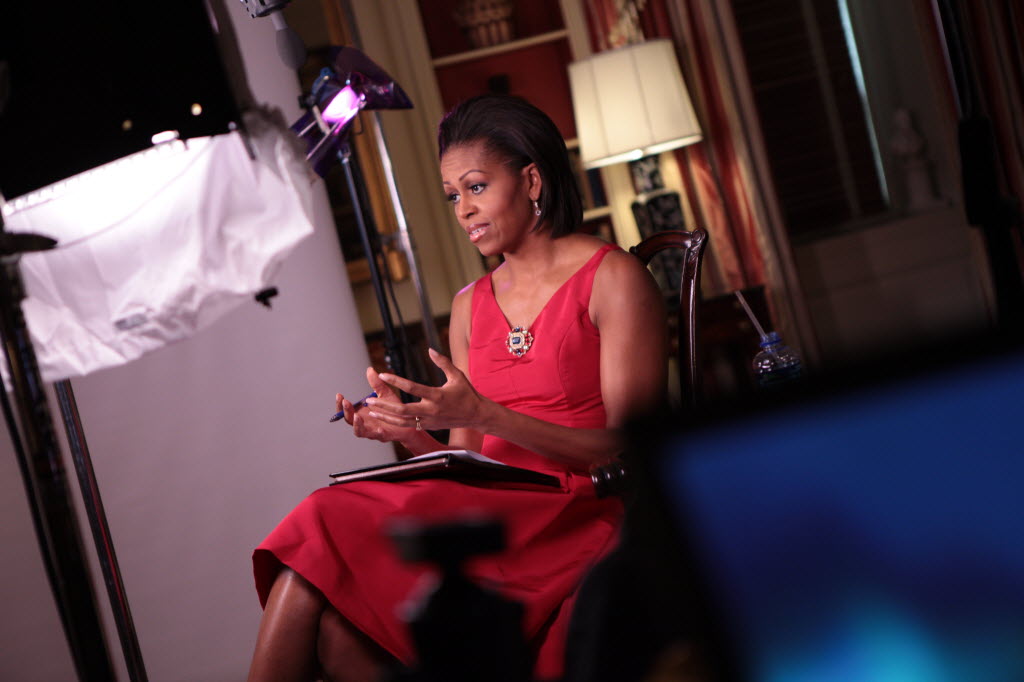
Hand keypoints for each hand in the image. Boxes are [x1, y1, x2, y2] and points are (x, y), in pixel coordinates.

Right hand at [336, 366, 416, 442]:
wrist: (409, 422)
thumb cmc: (394, 409)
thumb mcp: (385, 394)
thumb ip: (377, 384)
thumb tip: (370, 369)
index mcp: (361, 412)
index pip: (346, 410)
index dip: (340, 404)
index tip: (339, 395)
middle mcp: (364, 422)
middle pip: (349, 420)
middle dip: (346, 411)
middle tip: (346, 403)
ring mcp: (372, 430)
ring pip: (359, 431)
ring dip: (356, 424)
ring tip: (357, 416)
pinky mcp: (383, 436)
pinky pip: (378, 436)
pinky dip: (377, 433)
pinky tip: (379, 429)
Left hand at [366, 348, 485, 431]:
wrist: (476, 416)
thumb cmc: (467, 393)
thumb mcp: (457, 375)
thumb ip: (443, 362)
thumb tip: (430, 350)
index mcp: (437, 395)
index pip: (412, 387)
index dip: (396, 381)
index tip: (383, 375)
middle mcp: (431, 410)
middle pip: (402, 410)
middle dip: (384, 405)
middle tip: (368, 399)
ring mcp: (429, 420)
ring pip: (403, 421)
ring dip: (385, 415)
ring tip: (371, 409)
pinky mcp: (429, 426)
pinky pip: (408, 425)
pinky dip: (395, 422)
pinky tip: (384, 416)